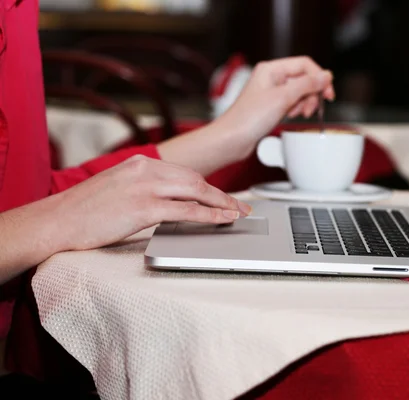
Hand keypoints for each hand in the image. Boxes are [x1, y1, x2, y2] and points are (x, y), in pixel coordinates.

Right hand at [49, 155, 250, 250]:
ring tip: (237, 215)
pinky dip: (209, 215)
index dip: (209, 186)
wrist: (56, 220)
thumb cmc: (84, 210)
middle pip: (196, 179)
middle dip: (222, 195)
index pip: (185, 173)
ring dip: (222, 204)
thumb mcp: (118, 187)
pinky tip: (222, 220)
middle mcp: (145, 169)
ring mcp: (145, 187)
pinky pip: (186, 210)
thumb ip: (145, 187)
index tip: (225, 196)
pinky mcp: (143, 208)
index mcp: (140, 163)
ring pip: (196, 191)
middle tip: (241, 207)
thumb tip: (171, 199)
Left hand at [217, 56, 334, 151]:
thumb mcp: (283, 98)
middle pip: (304, 79)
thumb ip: (307, 85)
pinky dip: (296, 110)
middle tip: (311, 109)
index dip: (319, 77)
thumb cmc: (248, 118)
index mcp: (271, 69)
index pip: (304, 64)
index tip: (328, 93)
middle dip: (311, 94)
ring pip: (300, 92)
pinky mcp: (272, 105)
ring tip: (297, 114)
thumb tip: (326, 76)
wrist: (232, 139)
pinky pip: (292, 103)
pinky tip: (290, 117)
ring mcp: (272, 92)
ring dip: (304, 104)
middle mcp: (271, 77)